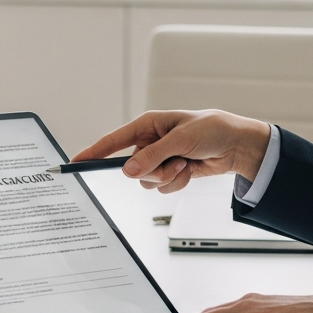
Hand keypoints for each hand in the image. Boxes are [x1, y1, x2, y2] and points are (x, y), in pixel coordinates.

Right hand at [71, 109, 270, 191]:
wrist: (236, 145)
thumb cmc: (211, 129)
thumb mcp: (180, 140)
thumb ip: (153, 156)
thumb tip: (128, 172)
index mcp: (148, 125)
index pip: (114, 140)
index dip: (94, 151)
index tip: (76, 162)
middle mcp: (150, 142)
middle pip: (133, 168)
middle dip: (154, 170)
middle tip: (175, 161)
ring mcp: (160, 158)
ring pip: (147, 181)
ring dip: (168, 176)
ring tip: (186, 163)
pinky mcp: (170, 171)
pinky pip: (162, 187)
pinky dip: (177, 182)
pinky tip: (190, 169)